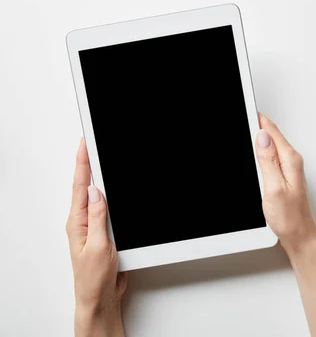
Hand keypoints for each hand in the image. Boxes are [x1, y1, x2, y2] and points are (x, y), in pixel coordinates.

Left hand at [66, 139, 126, 336]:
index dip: (83, 163)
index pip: (81, 186)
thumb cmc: (94, 278)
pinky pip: (107, 210)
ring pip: (98, 197)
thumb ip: (98, 218)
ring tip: (98, 158)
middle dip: (88, 164)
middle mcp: (83, 222)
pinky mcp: (104, 233)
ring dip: (99, 178)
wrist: (99, 298)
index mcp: (78, 222)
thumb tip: (96, 192)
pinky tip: (112, 191)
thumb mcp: (99, 246)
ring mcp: (93, 227)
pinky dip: (111, 197)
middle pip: (86, 186)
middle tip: (90, 143)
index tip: (85, 144)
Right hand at [256, 114, 315, 254]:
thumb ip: (268, 161)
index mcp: (290, 160)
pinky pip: (272, 156)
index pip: (271, 131)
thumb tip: (262, 138)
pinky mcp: (285, 176)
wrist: (300, 236)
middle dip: (257, 124)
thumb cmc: (290, 218)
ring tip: (246, 126)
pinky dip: (261, 150)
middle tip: (242, 114)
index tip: (245, 110)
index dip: (256, 119)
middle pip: (272, 135)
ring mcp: (290, 169)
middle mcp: (292, 162)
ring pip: (271, 145)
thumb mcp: (274, 188)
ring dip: (259, 136)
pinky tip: (255, 151)